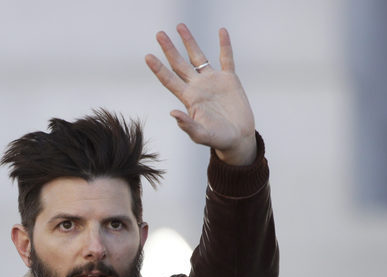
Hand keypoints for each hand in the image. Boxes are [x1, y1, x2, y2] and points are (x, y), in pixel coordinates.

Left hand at [146, 24, 256, 165]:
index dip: (158, 69)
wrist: (238, 138)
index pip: (170, 80)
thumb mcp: (201, 135)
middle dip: (169, 49)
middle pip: (179, 64)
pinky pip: (226, 59)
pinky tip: (222, 31)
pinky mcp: (229, 80)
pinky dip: (225, 45)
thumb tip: (172, 113)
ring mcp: (213, 82)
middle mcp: (198, 87)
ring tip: (180, 27)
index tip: (148, 57)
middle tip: (159, 34)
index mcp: (189, 99)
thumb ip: (188, 126)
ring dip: (189, 42)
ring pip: (199, 57)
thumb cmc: (218, 140)